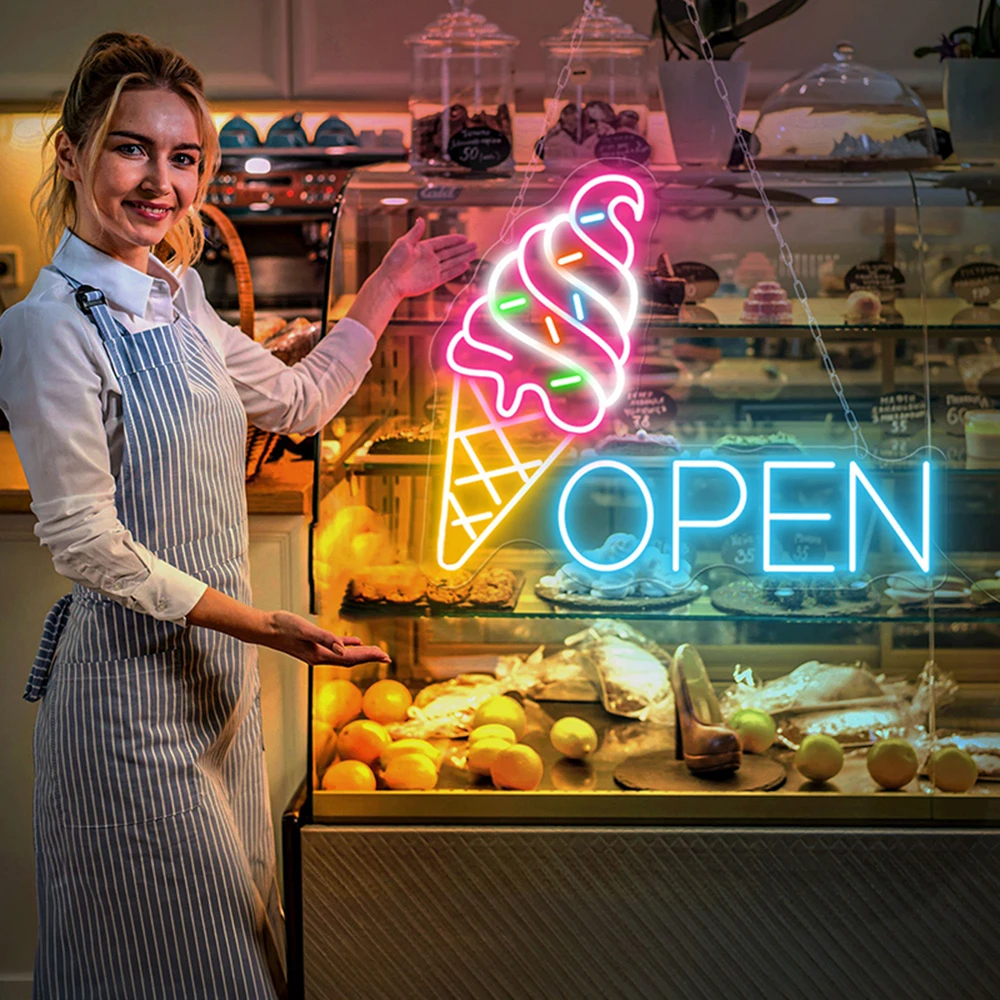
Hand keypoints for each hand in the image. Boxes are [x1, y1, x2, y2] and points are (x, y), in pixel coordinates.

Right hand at [263, 611, 391, 666]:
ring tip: (376, 653)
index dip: (368, 656)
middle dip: (369, 658)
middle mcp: (319, 658)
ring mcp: (315, 653)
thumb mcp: (305, 630)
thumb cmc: (282, 626)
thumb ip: (325, 639)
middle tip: (387, 657)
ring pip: (344, 655)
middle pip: (350, 660)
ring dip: (360, 653)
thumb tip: (344, 650)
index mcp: (319, 656)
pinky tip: (354, 641)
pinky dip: (346, 645)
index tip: (385, 656)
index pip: (350, 658)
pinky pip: (334, 647)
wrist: (264, 628)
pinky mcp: (312, 646)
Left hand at [379, 217, 477, 298]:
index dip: (454, 240)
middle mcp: (429, 258)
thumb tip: (421, 220)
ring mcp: (432, 270)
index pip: (442, 242)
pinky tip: (466, 265)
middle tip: (474, 244)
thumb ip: (415, 233)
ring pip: (452, 262)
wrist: (390, 282)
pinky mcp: (433, 281)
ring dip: (463, 258)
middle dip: (463, 248)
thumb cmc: (393, 262)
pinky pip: (448, 274)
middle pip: (450, 252)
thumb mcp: (404, 243)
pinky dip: (457, 270)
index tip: (464, 237)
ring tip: (474, 253)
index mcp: (423, 248)